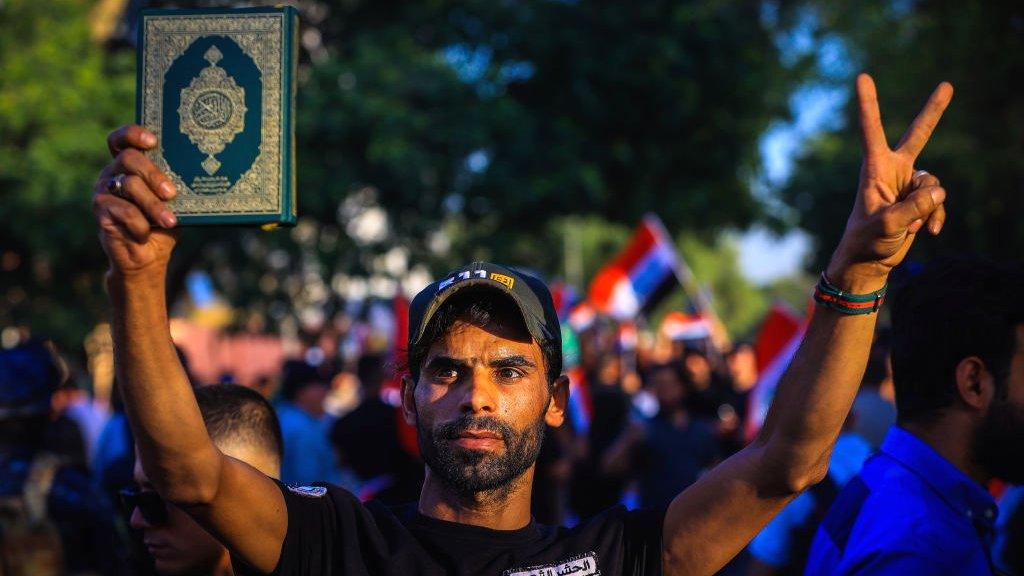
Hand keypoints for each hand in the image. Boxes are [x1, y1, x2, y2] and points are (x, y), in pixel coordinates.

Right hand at [92, 125, 178, 277]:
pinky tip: (146, 233)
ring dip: (153, 204)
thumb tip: (198, 172)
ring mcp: (103, 190)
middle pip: (129, 158)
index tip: (153, 141)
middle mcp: (113, 173)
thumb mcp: (173, 202)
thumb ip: (176, 184)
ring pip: (129, 185)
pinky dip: (140, 223)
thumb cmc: (163, 223)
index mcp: (129, 166)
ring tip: (169, 220)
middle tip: (171, 193)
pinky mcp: (100, 210)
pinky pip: (123, 210)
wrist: (147, 256)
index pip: (122, 139)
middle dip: (153, 174)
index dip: (133, 134)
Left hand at [828, 74, 953, 291]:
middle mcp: (893, 170)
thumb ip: (913, 206)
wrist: (870, 261)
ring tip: (910, 225)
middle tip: (947, 85)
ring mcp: (909, 184)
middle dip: (934, 111)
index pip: (872, 130)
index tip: (862, 77)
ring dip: (927, 206)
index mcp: (875, 168)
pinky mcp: (920, 199)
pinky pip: (938, 201)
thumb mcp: (887, 225)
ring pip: (934, 182)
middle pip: (918, 135)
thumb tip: (938, 189)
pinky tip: (926, 232)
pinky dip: (935, 217)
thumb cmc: (867, 241)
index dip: (869, 104)